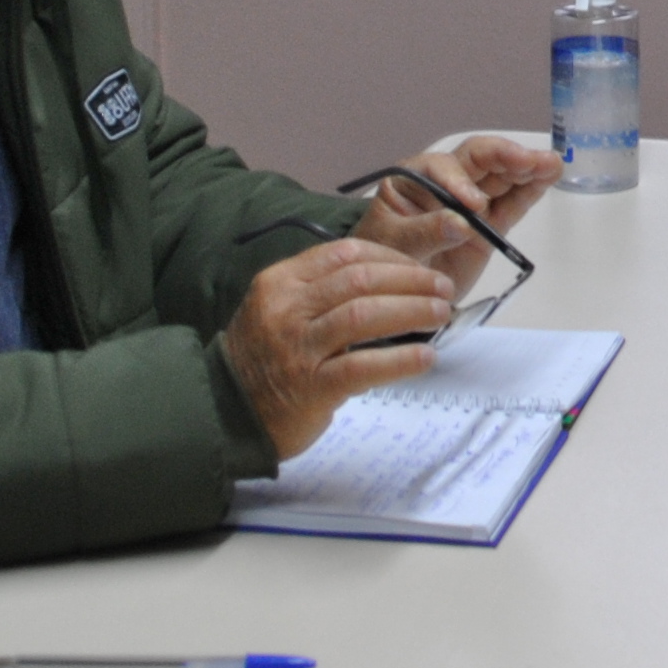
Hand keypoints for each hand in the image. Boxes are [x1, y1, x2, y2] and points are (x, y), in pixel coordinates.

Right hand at [218, 240, 454, 458]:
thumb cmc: (264, 360)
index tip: (420, 266)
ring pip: (365, 315)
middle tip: (443, 289)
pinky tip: (425, 357)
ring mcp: (297, 348)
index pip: (345, 254)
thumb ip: (322, 292)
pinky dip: (400, 360)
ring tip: (440, 314)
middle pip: (361, 280)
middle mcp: (287, 309)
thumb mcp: (281, 310)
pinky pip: (363, 366)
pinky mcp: (310, 387)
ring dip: (412, 311)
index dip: (391, 257)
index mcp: (281, 282)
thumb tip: (390, 280)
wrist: (225, 413)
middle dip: (411, 280)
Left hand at [353, 137, 564, 300]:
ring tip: (553, 164)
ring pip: (501, 178)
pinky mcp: (488, 225)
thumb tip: (461, 223)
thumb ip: (424, 232)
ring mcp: (469, 204)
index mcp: (414, 179)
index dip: (461, 182)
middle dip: (506, 158)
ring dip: (527, 169)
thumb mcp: (393, 246)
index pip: (443, 168)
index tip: (475, 206)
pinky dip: (530, 190)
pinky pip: (511, 203)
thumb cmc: (381, 260)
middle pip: (479, 161)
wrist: (391, 294)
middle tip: (534, 161)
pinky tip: (549, 177)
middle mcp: (445, 183)